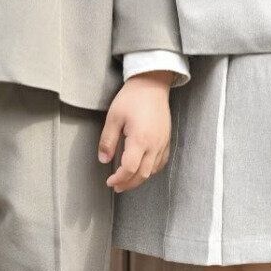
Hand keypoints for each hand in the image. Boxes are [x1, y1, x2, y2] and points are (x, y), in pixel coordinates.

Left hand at [98, 72, 172, 192]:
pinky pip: (161, 162)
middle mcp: (154, 144)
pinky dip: (151, 170)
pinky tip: (142, 168)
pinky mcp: (167, 139)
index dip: (119, 178)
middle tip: (116, 186)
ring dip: (139, 178)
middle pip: (143, 174)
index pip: (129, 169)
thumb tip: (104, 160)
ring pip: (153, 170)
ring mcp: (163, 143)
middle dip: (128, 183)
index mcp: (140, 139)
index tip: (109, 181)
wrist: (152, 84)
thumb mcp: (113, 117)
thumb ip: (107, 140)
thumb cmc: (132, 98)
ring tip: (127, 180)